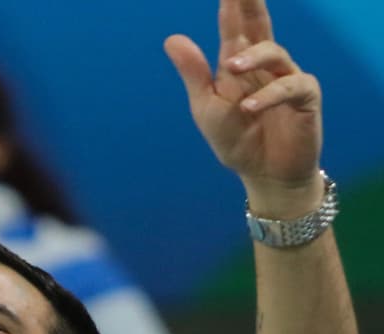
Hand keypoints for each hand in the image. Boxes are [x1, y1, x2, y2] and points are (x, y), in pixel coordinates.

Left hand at [164, 0, 322, 214]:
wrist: (263, 174)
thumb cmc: (236, 139)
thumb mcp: (206, 106)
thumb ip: (193, 73)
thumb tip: (172, 38)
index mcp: (239, 63)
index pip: (236, 25)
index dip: (232, 3)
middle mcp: (266, 65)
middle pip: (260, 25)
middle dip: (252, 4)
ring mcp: (287, 78)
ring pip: (275, 53)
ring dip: (254, 57)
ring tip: (232, 67)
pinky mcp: (305, 98)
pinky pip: (290, 87)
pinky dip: (269, 95)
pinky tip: (249, 106)